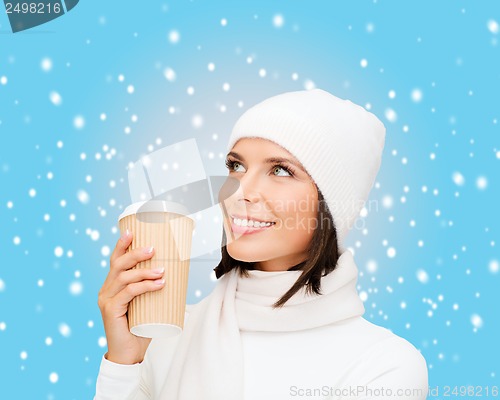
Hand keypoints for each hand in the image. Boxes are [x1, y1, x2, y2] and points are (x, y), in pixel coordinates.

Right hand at [97, 229, 164, 363]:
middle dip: (135, 253)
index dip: (121, 245)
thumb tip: (175, 273)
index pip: (115, 260)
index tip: (131, 231)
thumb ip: (153, 288)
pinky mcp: (110, 310)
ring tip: (162, 271)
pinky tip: (158, 284)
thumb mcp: (147, 303)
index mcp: (113, 285)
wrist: (130, 353)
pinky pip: (128, 293)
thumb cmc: (141, 327)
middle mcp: (106, 289)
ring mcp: (106, 300)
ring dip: (144, 271)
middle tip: (153, 249)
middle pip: (118, 264)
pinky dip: (144, 286)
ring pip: (124, 277)